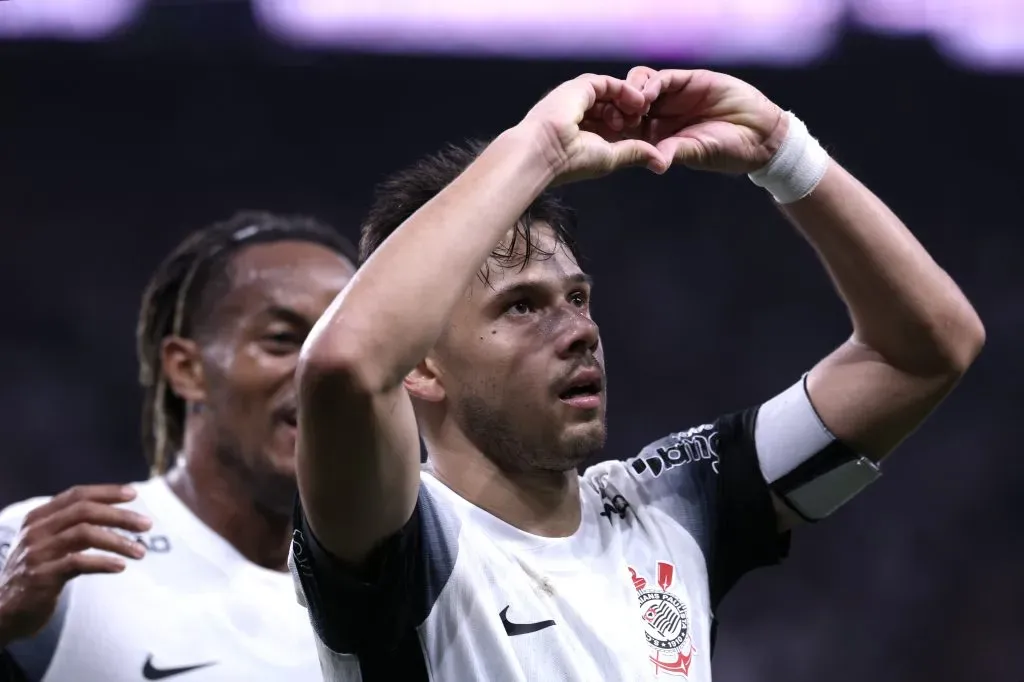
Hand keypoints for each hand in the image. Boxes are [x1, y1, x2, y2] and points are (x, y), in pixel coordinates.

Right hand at [0, 485, 150, 645]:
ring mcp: (37, 552)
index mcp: (38, 517)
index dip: (107, 492)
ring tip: (141, 552)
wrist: (5, 610)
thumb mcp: (48, 543)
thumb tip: (118, 512)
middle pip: (85, 511)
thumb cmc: (36, 572)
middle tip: (147, 525)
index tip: (134, 495)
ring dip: (119, 541)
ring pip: (86, 534)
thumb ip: (72, 525)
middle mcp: (36, 530)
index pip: (77, 495)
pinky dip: (104, 562)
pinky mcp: (41, 576)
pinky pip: (79, 563)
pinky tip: (121, 567)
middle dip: (120, 516)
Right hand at [518, 73, 669, 183]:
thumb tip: (661, 162)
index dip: (630, 125)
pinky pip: (607, 83)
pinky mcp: (579, 88)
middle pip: (612, 105)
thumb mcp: (611, 157)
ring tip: (642, 112)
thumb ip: (634, 152)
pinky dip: (624, 90)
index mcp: (582, 131)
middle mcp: (579, 113)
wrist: (544, 152)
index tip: (643, 133)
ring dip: (629, 101)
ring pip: (610, 93)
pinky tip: (637, 101)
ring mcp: (578, 99)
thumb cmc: (572, 161)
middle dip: (631, 112)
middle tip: (644, 120)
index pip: (611, 122)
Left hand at [626, 67, 786, 173]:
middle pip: (627, 104)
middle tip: (616, 119)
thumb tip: (655, 164)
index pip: (627, 128)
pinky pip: (662, 78)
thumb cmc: (727, 149)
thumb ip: (674, 152)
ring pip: (640, 86)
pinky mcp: (687, 80)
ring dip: (631, 94)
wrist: (759, 133)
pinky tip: (647, 96)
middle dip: (618, 109)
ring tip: (634, 108)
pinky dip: (651, 84)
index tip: (610, 135)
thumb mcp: (697, 152)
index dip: (616, 129)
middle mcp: (660, 115)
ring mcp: (673, 96)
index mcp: (656, 136)